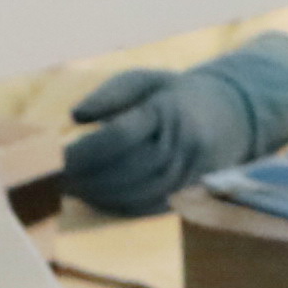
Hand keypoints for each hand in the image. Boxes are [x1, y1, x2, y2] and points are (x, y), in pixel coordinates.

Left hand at [56, 33, 287, 214]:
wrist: (237, 114)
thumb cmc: (179, 94)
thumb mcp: (148, 80)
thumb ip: (110, 93)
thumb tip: (76, 116)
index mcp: (170, 111)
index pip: (119, 137)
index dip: (83, 152)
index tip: (53, 157)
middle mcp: (183, 144)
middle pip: (124, 170)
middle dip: (84, 178)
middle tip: (51, 179)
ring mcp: (190, 172)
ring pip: (135, 193)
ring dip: (97, 195)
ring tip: (67, 189)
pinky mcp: (191, 193)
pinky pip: (148, 207)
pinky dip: (117, 206)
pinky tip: (95, 197)